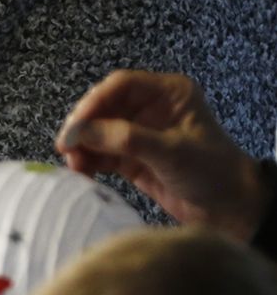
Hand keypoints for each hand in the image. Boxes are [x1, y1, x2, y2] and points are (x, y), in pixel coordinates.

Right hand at [56, 71, 269, 239]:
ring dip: (83, 147)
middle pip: (105, 107)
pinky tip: (81, 172)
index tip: (76, 125)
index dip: (94, 102)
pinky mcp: (132, 158)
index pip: (121, 85)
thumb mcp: (170, 151)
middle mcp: (152, 109)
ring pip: (99, 132)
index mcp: (169, 94)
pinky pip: (101, 154)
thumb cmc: (211, 172)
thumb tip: (80, 133)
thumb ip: (125, 139)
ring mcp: (140, 134)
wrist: (228, 209)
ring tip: (74, 165)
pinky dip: (89, 162)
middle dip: (84, 127)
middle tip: (66, 147)